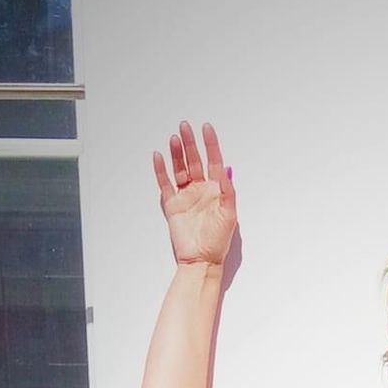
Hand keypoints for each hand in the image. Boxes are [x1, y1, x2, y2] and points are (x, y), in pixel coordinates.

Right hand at [152, 119, 236, 267]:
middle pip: (194, 161)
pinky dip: (161, 170)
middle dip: (190, 144)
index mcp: (216, 191)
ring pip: (180, 169)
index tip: (206, 128)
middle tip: (185, 126)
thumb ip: (228, 191)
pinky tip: (159, 156)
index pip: (213, 161)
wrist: (201, 260)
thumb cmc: (218, 242)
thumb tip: (226, 168)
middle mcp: (201, 190)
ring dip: (177, 154)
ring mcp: (186, 196)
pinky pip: (165, 184)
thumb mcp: (229, 214)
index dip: (210, 144)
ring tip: (174, 138)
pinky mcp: (172, 205)